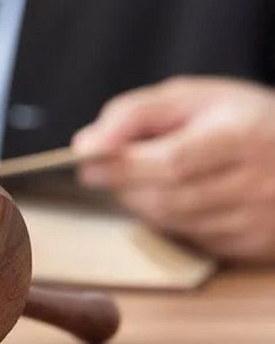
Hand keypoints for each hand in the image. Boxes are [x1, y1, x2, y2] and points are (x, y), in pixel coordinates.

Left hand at [72, 76, 274, 262]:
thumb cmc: (238, 118)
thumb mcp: (190, 97)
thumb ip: (134, 115)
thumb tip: (86, 145)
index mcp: (242, 136)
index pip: (172, 163)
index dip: (122, 166)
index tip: (86, 162)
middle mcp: (258, 184)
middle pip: (166, 198)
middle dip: (123, 185)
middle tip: (102, 170)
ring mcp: (258, 221)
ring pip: (172, 223)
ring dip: (141, 203)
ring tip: (140, 179)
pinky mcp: (254, 246)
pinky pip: (190, 239)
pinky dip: (168, 221)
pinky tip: (174, 197)